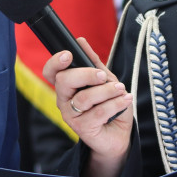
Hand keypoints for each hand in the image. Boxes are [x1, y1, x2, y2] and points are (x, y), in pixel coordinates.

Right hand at [41, 38, 132, 176]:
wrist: (119, 135)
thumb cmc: (110, 106)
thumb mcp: (106, 81)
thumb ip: (94, 63)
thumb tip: (81, 41)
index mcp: (67, 86)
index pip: (51, 72)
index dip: (56, 62)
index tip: (70, 55)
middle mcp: (64, 100)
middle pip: (64, 81)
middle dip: (86, 74)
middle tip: (104, 76)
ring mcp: (71, 116)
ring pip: (84, 97)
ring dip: (107, 91)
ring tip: (121, 90)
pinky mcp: (82, 129)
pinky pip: (99, 112)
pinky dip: (116, 103)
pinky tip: (125, 100)